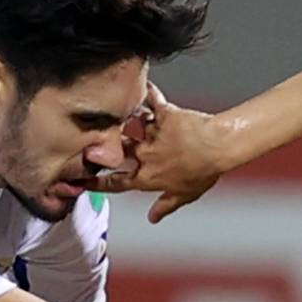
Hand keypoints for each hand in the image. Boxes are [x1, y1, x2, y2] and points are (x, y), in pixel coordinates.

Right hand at [99, 86, 234, 222]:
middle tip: (89, 142)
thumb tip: (153, 218)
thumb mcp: (184, 195)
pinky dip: (147, 91)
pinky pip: (151, 100)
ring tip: (111, 112)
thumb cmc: (203, 171)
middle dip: (101, 147)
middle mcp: (145, 155)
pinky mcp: (163, 114)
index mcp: (147, 177)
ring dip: (121, 119)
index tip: (84, 180)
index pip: (117, 183)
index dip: (99, 183)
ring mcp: (153, 134)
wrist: (217, 147)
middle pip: (116, 151)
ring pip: (129, 125)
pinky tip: (142, 83)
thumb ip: (165, 206)